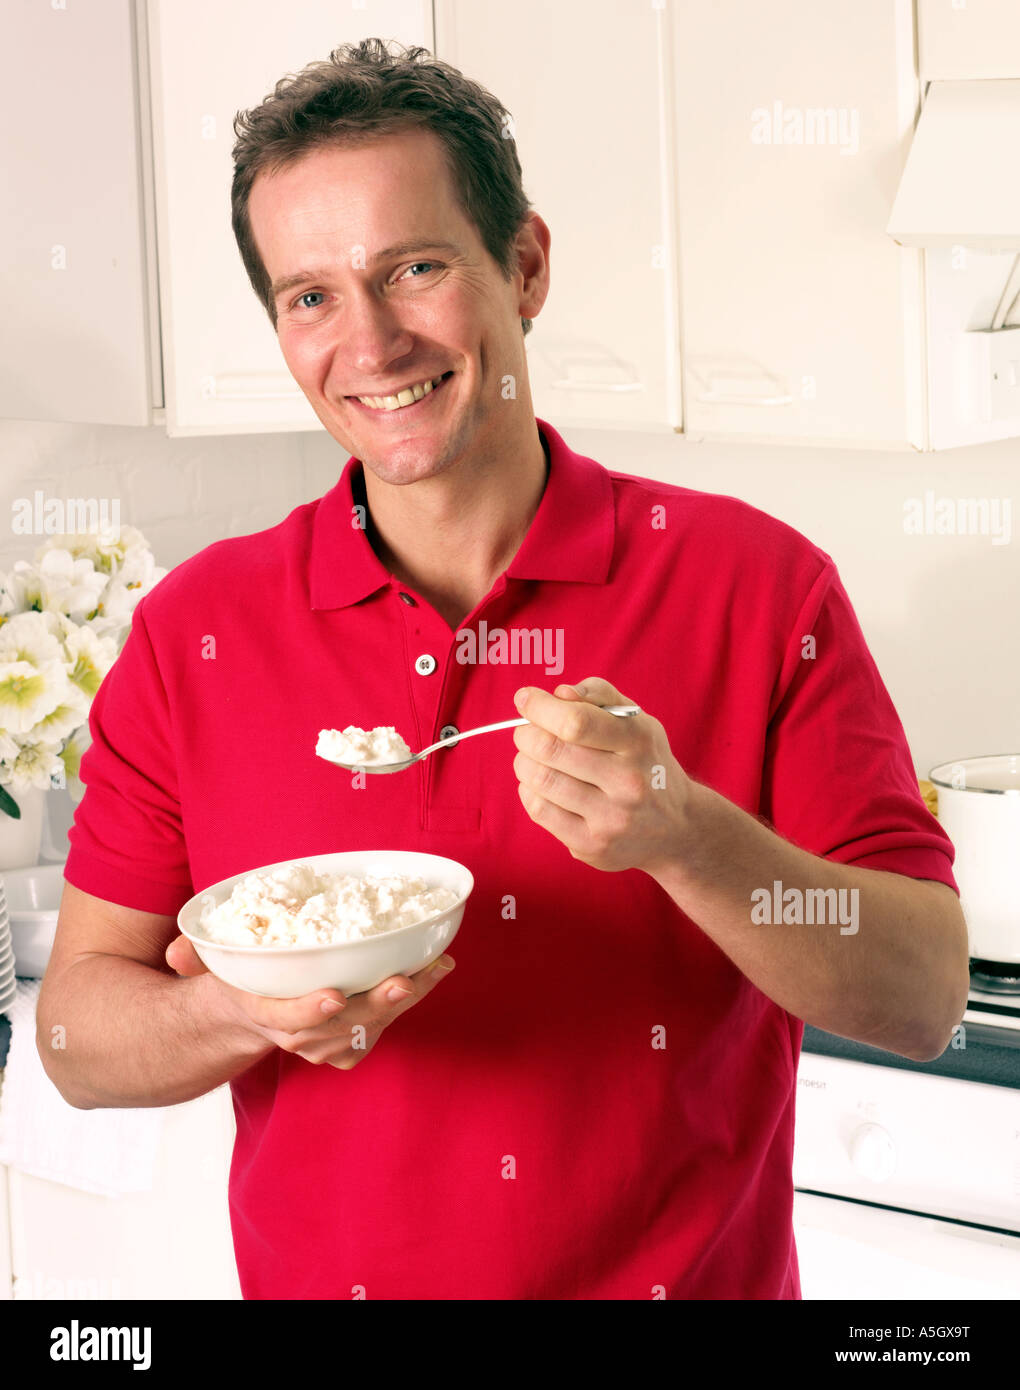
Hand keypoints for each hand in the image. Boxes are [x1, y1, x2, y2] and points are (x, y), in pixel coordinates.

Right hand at [165, 934, 454, 1068]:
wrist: (241, 1021)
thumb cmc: (230, 980)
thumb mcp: (204, 968)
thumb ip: (192, 958)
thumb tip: (177, 951)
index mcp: (261, 1013)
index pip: (285, 1020)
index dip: (310, 1010)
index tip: (334, 995)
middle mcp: (296, 1034)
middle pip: (341, 1027)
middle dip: (376, 1006)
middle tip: (404, 980)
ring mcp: (324, 1042)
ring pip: (369, 1029)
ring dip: (404, 1002)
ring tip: (436, 968)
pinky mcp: (346, 1042)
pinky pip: (381, 1030)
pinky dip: (409, 1005)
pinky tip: (433, 972)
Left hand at [512, 675, 689, 874]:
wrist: (678, 828)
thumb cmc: (645, 763)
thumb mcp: (637, 722)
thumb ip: (600, 696)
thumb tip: (559, 693)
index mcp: (638, 743)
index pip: (577, 721)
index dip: (540, 707)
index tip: (525, 698)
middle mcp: (628, 782)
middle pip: (551, 749)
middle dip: (526, 733)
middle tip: (527, 731)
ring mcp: (611, 818)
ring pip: (541, 779)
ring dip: (524, 761)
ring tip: (532, 757)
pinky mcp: (592, 845)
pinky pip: (540, 810)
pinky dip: (529, 790)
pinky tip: (541, 784)